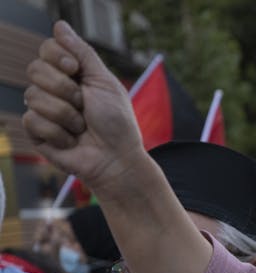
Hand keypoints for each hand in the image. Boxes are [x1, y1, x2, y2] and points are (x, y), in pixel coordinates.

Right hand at [22, 21, 143, 196]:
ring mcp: (43, 110)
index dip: (58, 57)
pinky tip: (71, 141)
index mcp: (71, 74)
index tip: (76, 71)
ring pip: (34, 96)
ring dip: (66, 114)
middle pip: (35, 69)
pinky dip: (58, 132)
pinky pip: (33, 120)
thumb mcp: (105, 82)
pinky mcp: (36, 132)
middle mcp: (54, 88)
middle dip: (65, 89)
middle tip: (84, 105)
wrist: (116, 158)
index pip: (47, 49)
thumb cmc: (117, 123)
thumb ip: (83, 54)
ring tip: (81, 127)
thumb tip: (59, 25)